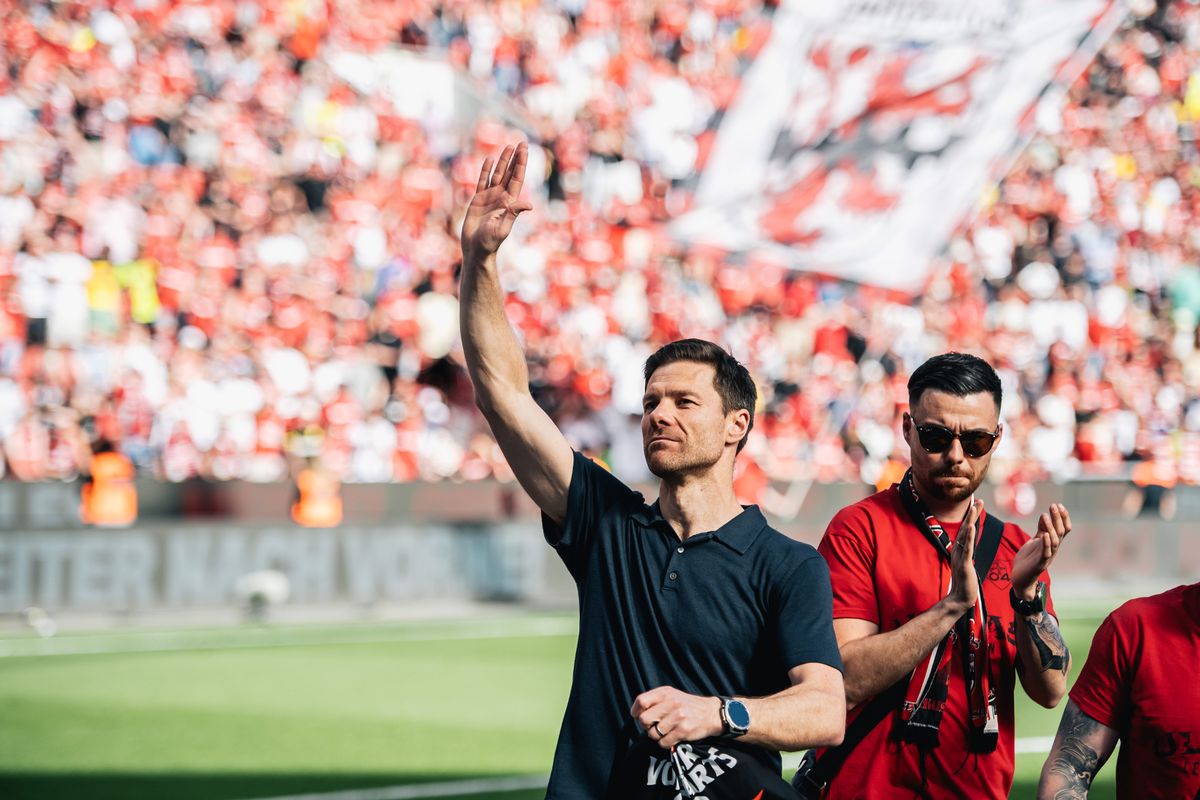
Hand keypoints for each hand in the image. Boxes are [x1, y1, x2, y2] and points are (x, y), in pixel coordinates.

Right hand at [461, 143, 531, 261]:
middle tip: (521, 142)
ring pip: (497, 174)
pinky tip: (489, 160)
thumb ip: (513, 214)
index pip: (517, 178)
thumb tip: (528, 204)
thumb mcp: (503, 228)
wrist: (475, 249)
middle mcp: (501, 197)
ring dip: (503, 161)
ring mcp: (490, 197)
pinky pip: (482, 181)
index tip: (524, 149)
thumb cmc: (490, 242)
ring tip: (508, 147)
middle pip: (510, 173)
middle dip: (515, 158)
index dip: (521, 163)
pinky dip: (486, 170)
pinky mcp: (478, 200)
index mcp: (509, 202)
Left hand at [631, 687, 722, 749]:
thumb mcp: (671, 695)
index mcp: (665, 693)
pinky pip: (664, 742)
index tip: (638, 717)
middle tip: (654, 726)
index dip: (636, 712)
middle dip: (646, 727)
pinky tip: (672, 737)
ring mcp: (678, 716)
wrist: (711, 713)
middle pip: (644, 719)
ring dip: (657, 736)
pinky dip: (665, 743)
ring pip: (653, 734)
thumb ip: (655, 701)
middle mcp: (671, 703)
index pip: (641, 701)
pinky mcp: (684, 730)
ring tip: (666, 732)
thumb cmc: (687, 705)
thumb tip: (637, 713)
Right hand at [946, 499, 982, 613]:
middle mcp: (958, 549)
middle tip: (977, 499)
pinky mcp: (964, 564)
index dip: (971, 516)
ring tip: (974, 508)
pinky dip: (969, 537)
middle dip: (972, 513)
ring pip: (966, 535)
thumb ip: (966, 553)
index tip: (976, 503)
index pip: (967, 529)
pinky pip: (967, 548)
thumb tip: (968, 545)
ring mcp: (960, 556)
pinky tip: (972, 527)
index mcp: (960, 549)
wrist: (960, 598)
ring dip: (970, 520)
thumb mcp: (966, 563)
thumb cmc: (965, 582)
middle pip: (965, 528)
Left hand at [1012, 503, 1070, 597]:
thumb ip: (1041, 530)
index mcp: (1053, 542)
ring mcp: (1048, 556)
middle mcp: (1053, 549)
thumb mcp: (1035, 541)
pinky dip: (1046, 543)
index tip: (1059, 505)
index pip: (1064, 529)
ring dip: (1050, 527)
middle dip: (1058, 518)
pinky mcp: (1040, 564)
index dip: (1063, 517)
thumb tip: (1045, 515)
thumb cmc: (1029, 558)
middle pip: (1060, 532)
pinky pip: (1046, 553)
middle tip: (1053, 505)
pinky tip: (1043, 534)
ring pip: (1054, 541)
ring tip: (1045, 515)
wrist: (1021, 577)